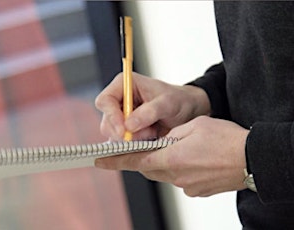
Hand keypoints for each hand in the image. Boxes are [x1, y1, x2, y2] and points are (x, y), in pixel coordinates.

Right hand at [95, 72, 209, 139]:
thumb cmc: (179, 100)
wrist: (188, 111)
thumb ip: (149, 112)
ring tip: (153, 132)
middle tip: (147, 133)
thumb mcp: (168, 103)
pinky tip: (151, 137)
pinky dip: (136, 145)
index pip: (105, 101)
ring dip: (133, 139)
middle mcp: (119, 101)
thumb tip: (128, 125)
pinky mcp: (127, 132)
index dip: (111, 116)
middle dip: (124, 132)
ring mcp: (122, 118)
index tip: (124, 130)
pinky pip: (123, 144)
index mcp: (124, 85)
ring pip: (114, 136)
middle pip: (107, 122)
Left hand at [95, 116, 249, 196]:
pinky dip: (182, 169)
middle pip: (151, 169)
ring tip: (180, 149)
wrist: (254, 159)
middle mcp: (177, 177)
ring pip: (167, 174)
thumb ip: (172, 135)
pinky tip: (196, 159)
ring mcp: (189, 186)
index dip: (115, 161)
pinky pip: (182, 179)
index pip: (136, 161)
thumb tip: (162, 142)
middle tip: (141, 149)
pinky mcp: (199, 191)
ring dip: (167, 162)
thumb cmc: (226, 139)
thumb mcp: (194, 126)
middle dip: (145, 159)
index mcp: (172, 159)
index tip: (99, 161)